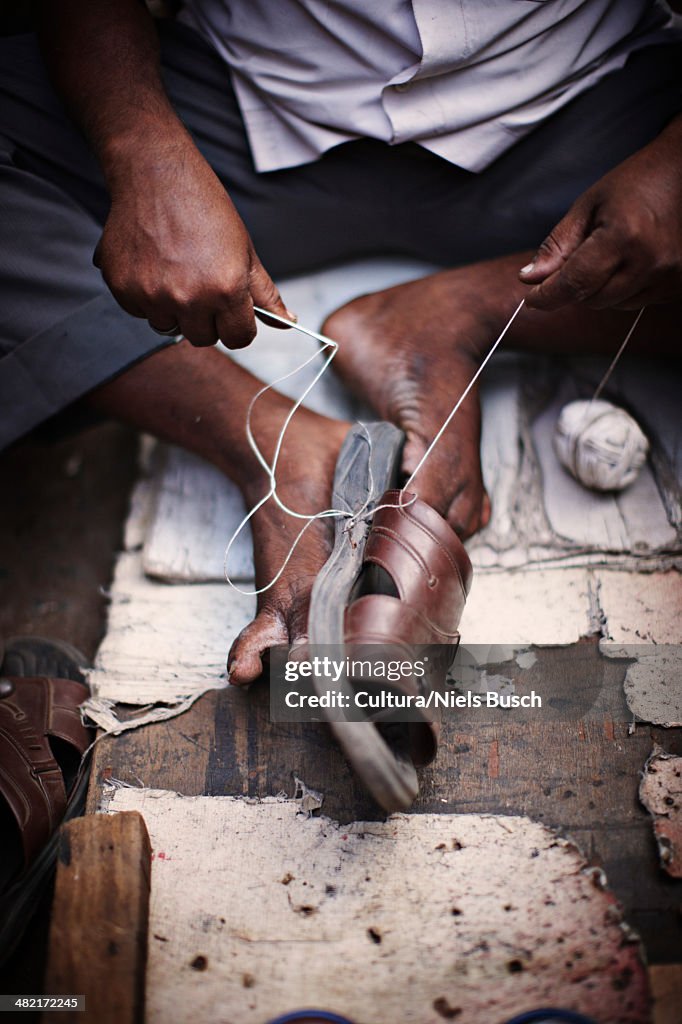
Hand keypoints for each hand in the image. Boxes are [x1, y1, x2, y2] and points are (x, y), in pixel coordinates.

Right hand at [94, 136, 292, 346]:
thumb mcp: (244, 250)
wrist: (156, 173)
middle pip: (203, 338)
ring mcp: (153, 295)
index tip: (231, 313)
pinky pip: (140, 312)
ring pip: (169, 327)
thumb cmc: (204, 207)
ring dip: (174, 309)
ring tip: (175, 270)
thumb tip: (288, 322)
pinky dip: (146, 296)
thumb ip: (265, 293)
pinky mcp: (124, 288)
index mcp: (226, 289)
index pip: (238, 339)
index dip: (237, 326)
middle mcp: (189, 298)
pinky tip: (153, 265)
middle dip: (206, 319)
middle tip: (201, 283)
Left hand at [519, 117, 681, 310]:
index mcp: (625, 236)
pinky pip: (639, 301)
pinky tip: (634, 259)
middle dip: (577, 287)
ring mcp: (670, 274)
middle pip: (593, 300)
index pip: (575, 284)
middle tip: (580, 259)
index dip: (547, 297)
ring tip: (614, 251)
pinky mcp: (681, 283)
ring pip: (615, 304)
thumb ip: (558, 245)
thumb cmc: (636, 182)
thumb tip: (529, 278)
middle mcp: (651, 260)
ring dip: (603, 288)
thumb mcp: (588, 205)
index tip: (532, 299)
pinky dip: (627, 288)